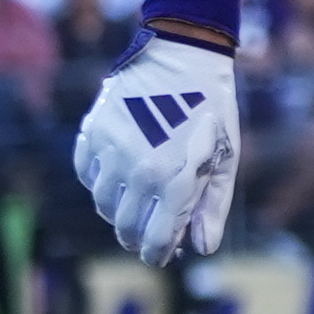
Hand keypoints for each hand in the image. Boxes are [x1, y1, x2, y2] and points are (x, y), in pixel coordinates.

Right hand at [73, 30, 240, 262]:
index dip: (158, 254)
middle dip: (136, 238)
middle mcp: (137, 172)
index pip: (157, 239)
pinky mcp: (93, 133)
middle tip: (147, 238)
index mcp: (174, 181)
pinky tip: (117, 179)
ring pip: (103, 204)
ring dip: (117, 212)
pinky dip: (99, 183)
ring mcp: (111, 152)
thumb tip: (203, 248)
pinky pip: (87, 174)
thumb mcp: (225, 158)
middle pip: (125, 227)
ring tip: (134, 207)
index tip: (162, 256)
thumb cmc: (211, 110)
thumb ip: (213, 206)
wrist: (181, 57)